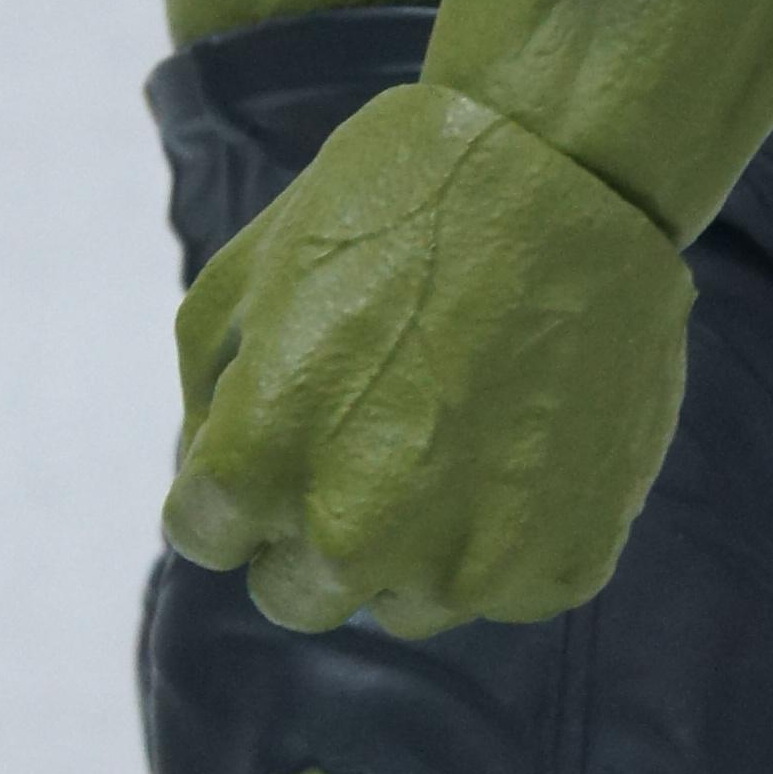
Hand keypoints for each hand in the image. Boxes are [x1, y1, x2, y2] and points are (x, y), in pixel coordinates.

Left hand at [164, 80, 694, 632]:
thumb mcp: (250, 274)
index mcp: (256, 464)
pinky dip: (508, 533)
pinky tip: (522, 438)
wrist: (568, 170)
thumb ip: (210, 396)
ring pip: (406, 602)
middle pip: (295, 593)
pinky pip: (507, 587)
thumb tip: (207, 472)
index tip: (278, 432)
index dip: (232, 481)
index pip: (205, 534)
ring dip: (412, 541)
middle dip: (307, 530)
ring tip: (454, 432)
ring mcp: (465, 563)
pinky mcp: (560, 564)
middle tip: (365, 439)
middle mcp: (352, 537)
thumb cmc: (396, 203)